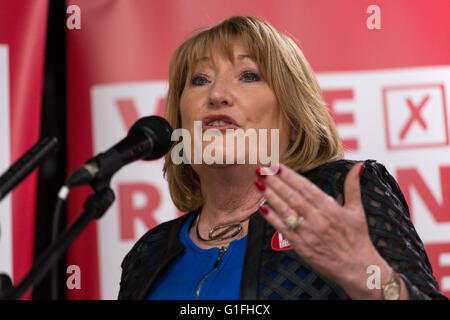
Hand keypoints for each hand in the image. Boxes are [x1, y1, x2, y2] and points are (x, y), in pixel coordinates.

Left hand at [254, 162, 393, 298]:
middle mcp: (318, 219)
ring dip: (270, 196)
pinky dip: (272, 219)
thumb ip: (353, 186)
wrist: (358, 269)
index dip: (289, 176)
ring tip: (258, 183)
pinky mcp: (302, 247)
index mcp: (331, 208)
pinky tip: (262, 208)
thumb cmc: (357, 239)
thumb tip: (359, 165)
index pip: (306, 187)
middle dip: (275, 182)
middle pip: (292, 197)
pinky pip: (284, 230)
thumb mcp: (357, 210)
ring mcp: (308, 233)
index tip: (276, 165)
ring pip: (286, 211)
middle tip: (261, 169)